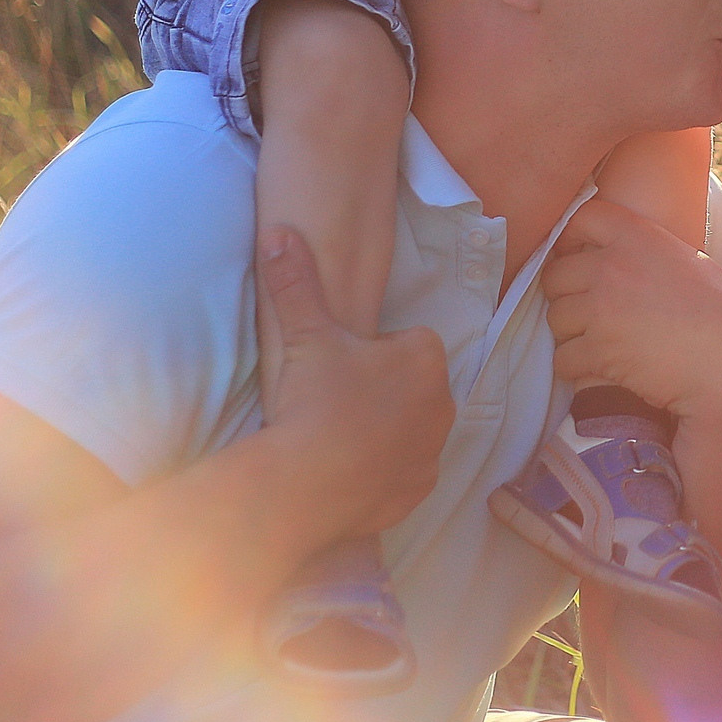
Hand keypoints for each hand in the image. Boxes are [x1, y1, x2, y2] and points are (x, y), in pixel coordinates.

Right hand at [255, 226, 453, 535]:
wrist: (306, 485)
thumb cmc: (314, 401)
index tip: (342, 366)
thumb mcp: (305, 335)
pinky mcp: (422, 488)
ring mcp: (435, 449)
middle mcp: (444, 402)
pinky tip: (350, 470)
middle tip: (336, 399)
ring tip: (339, 436)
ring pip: (412, 427)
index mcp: (425, 358)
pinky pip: (406, 470)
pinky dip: (385, 469)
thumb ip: (295, 281)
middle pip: (412, 384)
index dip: (374, 352)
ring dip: (387, 428)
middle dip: (384, 388)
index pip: (408, 341)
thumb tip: (278, 233)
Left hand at [542, 198, 721, 421]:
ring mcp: (601, 308)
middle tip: (589, 314)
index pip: (582, 218)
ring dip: (571, 333)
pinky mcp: (598, 351)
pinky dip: (577, 368)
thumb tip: (636, 265)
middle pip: (556, 275)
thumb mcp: (693, 263)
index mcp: (639, 236)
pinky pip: (564, 358)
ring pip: (556, 318)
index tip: (577, 258)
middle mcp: (612, 266)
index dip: (572, 238)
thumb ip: (653, 255)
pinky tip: (601, 371)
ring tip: (598, 344)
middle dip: (567, 295)